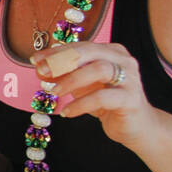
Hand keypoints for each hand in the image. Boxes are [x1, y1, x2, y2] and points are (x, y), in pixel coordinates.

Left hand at [31, 42, 163, 149]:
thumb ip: (64, 75)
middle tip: (42, 73)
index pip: (81, 46)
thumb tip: (40, 69)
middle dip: (62, 61)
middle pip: (91, 51)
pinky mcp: (130, 99)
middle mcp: (123, 60)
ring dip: (72, 80)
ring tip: (54, 92)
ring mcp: (130, 79)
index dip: (56, 52)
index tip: (35, 60)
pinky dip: (81, 104)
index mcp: (112, 52)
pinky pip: (103, 98)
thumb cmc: (107, 102)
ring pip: (99, 69)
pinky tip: (67, 112)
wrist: (136, 126)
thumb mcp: (82, 86)